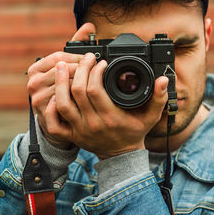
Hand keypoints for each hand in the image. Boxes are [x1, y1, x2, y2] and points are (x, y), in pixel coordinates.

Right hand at [26, 23, 94, 148]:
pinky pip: (64, 104)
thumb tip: (90, 26)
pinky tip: (87, 100)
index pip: (60, 57)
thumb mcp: (68, 66)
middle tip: (98, 71)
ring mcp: (37, 99)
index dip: (79, 58)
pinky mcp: (44, 115)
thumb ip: (77, 46)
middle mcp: (33, 83)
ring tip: (96, 84)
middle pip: (64, 71)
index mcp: (36, 68)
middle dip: (83, 70)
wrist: (57, 121)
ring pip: (66, 87)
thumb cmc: (63, 89)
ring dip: (83, 85)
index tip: (92, 60)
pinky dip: (76, 101)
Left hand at [50, 47, 168, 158]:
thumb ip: (158, 98)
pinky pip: (53, 123)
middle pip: (77, 91)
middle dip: (79, 69)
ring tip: (61, 65)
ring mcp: (79, 131)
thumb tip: (163, 80)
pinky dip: (50, 108)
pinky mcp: (71, 135)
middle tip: (85, 58)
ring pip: (62, 103)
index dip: (95, 71)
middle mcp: (92, 124)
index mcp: (111, 117)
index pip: (95, 89)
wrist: (121, 156)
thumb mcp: (151, 116)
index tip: (101, 62)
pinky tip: (55, 93)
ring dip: (60, 82)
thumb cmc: (135, 132)